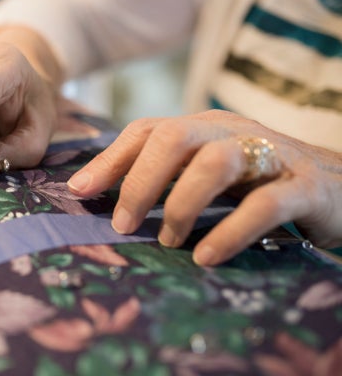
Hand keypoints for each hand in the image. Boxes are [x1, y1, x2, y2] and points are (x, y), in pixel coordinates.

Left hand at [67, 110, 341, 264]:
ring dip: (181, 205)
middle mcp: (233, 132)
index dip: (109, 159)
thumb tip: (102, 200)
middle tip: (122, 224)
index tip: (78, 192)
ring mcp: (271, 155)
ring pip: (215, 163)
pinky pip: (263, 205)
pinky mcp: (306, 187)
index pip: (147, 130)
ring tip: (167, 240)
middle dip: (139, 181)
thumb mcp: (210, 173)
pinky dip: (230, 231)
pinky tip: (206, 257)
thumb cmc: (262, 185)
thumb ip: (167, 177)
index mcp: (205, 127)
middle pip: (173, 138)